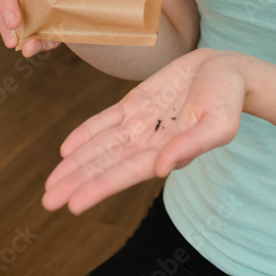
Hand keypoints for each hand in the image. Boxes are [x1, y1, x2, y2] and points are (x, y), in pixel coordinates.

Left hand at [42, 48, 247, 213]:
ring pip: (101, 146)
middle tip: (48, 201)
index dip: (99, 188)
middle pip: (106, 164)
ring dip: (76, 163)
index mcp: (168, 152)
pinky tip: (67, 149)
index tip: (73, 205)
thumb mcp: (219, 124)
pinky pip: (106, 120)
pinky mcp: (137, 103)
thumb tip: (162, 168)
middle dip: (77, 182)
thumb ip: (192, 146)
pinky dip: (86, 133)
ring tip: (51, 183)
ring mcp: (140, 123)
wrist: (227, 70)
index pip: (126, 173)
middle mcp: (149, 143)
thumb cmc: (228, 100)